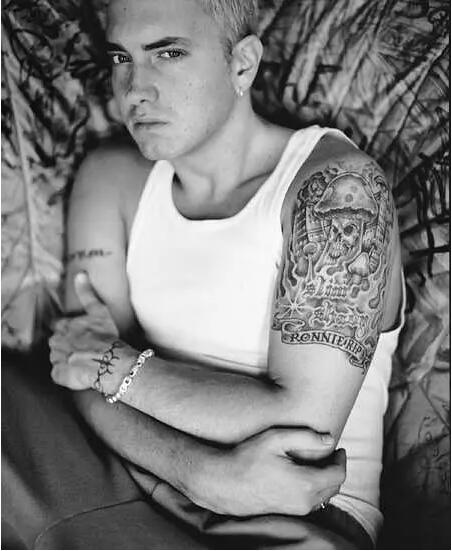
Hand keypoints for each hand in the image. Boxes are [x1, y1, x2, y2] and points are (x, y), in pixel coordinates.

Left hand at [49, 272, 135, 393]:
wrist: (108, 361)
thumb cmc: (105, 337)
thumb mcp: (99, 311)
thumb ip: (87, 293)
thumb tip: (80, 274)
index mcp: (65, 326)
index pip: (58, 325)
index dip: (65, 329)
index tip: (73, 332)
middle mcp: (57, 341)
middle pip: (56, 343)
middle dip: (65, 345)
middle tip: (81, 349)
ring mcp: (57, 359)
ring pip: (57, 358)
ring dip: (67, 359)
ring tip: (83, 362)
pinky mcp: (59, 374)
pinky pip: (59, 374)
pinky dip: (66, 374)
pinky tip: (79, 373)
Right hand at [192, 427, 345, 515]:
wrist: (225, 482)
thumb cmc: (248, 457)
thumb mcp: (275, 438)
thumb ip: (305, 437)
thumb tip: (329, 440)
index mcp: (305, 484)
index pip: (338, 474)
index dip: (341, 459)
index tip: (338, 447)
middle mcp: (304, 502)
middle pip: (334, 487)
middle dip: (336, 469)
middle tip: (332, 453)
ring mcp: (296, 510)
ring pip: (324, 497)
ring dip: (327, 480)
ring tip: (320, 462)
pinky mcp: (287, 512)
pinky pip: (311, 502)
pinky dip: (316, 489)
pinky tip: (306, 475)